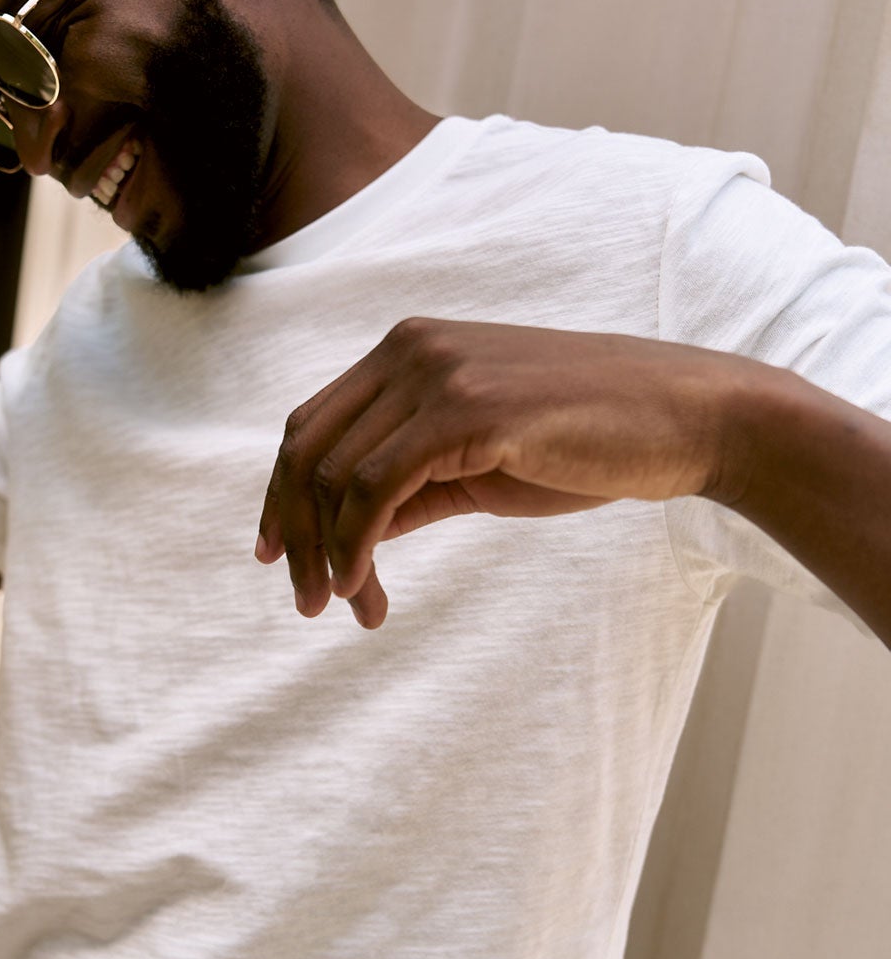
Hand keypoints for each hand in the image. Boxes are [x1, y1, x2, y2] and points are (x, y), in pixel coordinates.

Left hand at [256, 317, 732, 627]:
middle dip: (294, 535)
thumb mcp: (479, 458)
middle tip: (306, 603)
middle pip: (307, 450)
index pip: (311, 425)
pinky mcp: (468, 412)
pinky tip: (363, 587)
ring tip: (346, 609)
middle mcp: (410, 350)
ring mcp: (437, 375)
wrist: (683, 418)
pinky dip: (355, 546)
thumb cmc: (590, 439)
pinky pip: (375, 489)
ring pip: (335, 475)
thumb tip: (349, 534)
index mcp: (407, 349)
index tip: (275, 556)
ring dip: (328, 555)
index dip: (281, 495)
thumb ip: (412, 482)